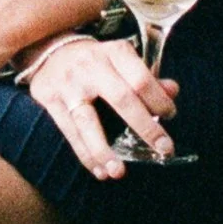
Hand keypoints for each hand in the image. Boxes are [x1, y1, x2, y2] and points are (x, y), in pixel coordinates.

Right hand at [20, 32, 180, 176]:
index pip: (141, 79)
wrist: (50, 50)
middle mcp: (91, 66)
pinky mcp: (49, 99)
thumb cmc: (96, 62)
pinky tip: (99, 170)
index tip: (170, 116)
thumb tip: (173, 91)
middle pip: (121, 99)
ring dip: (103, 150)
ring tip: (118, 172)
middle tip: (164, 149)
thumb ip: (146, 78)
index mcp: (113, 53)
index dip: (159, 100)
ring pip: (87, 121)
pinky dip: (85, 154)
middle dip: (144, 127)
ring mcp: (68, 84)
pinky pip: (69, 131)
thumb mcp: (121, 60)